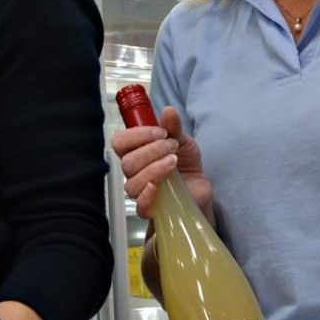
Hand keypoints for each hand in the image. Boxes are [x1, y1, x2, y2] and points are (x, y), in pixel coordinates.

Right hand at [111, 104, 209, 218]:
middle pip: (127, 162)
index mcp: (135, 152)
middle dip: (152, 151)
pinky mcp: (151, 209)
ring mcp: (140, 191)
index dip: (137, 136)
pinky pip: (139, 206)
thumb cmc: (185, 163)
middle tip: (173, 147)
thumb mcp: (183, 141)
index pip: (119, 142)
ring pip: (132, 183)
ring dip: (154, 169)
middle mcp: (133, 172)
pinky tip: (157, 187)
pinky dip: (146, 196)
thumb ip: (174, 127)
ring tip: (174, 162)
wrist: (199, 188)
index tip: (160, 132)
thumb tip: (169, 111)